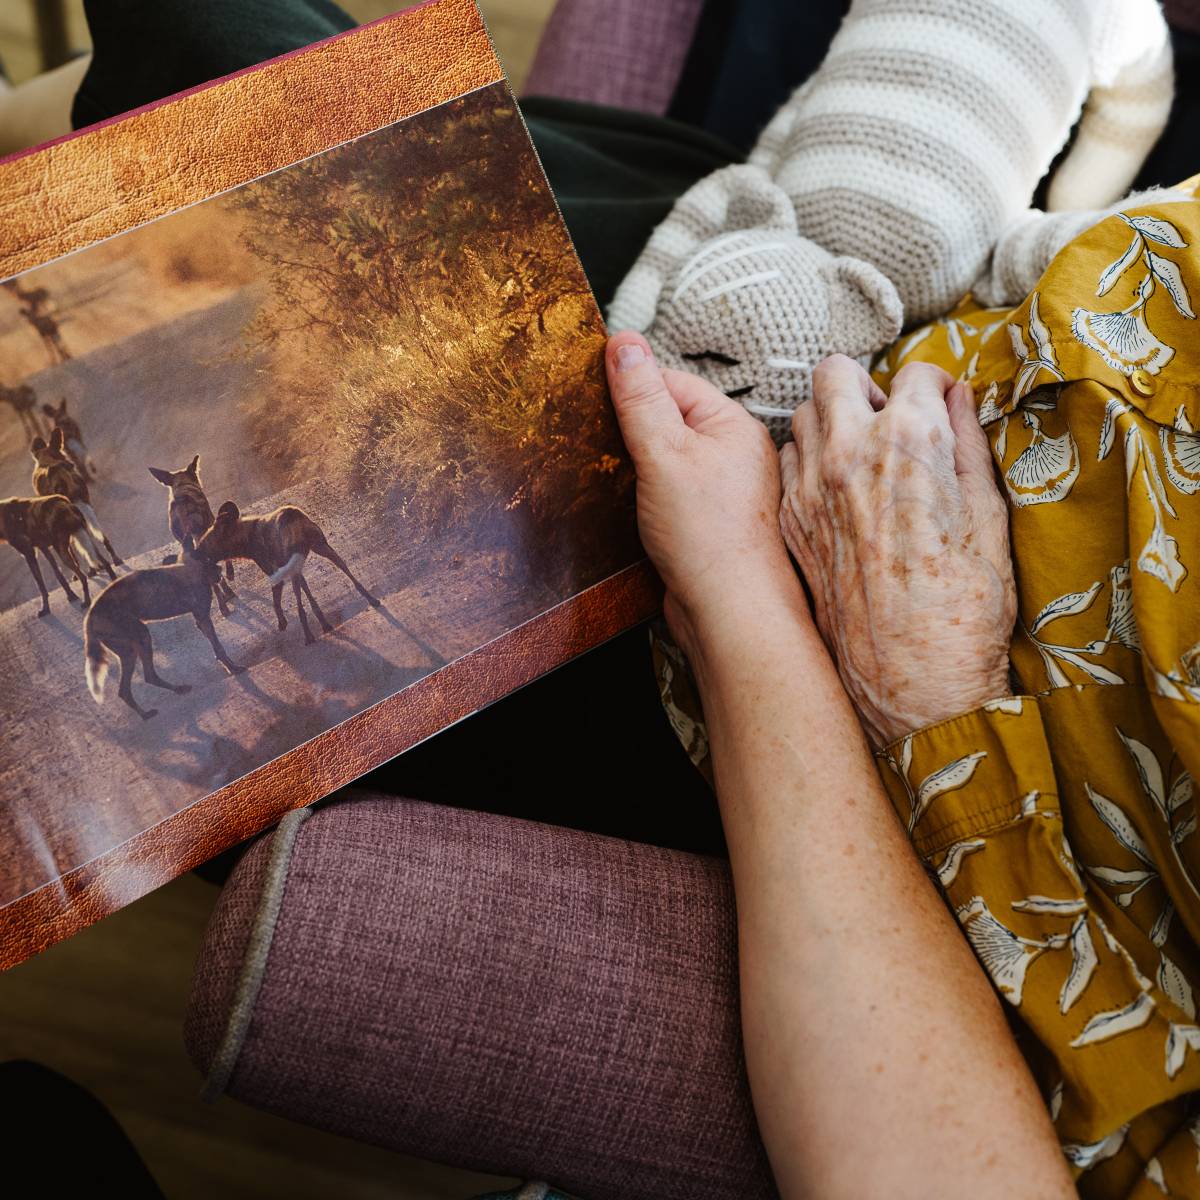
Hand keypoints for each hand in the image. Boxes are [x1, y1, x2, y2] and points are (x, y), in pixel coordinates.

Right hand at [605, 332, 796, 657]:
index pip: (671, 382)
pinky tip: (630, 509)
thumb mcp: (664, 454)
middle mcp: (732, 455)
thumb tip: (624, 344)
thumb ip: (641, 399)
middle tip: (602, 442)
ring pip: (665, 460)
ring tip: (617, 480)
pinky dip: (644, 496)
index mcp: (732, 426)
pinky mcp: (704, 523)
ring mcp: (720, 490)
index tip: (596, 395)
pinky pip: (667, 493)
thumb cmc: (711, 538)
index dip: (631, 388)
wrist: (729, 612)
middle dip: (631, 430)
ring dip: (636, 467)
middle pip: (667, 420)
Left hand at [779, 356, 1016, 747]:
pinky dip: (806, 462)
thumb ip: (967, 444)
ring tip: (858, 452)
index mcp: (910, 439)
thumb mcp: (988, 515)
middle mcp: (848, 451)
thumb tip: (957, 399)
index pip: (916, 371)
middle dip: (864, 384)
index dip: (934, 386)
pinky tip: (834, 489)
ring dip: (829, 419)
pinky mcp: (790, 522)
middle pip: (835, 372)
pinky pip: (785, 465)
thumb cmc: (966, 606)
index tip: (938, 404)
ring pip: (801, 415)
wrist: (912, 679)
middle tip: (888, 418)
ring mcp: (810, 487)